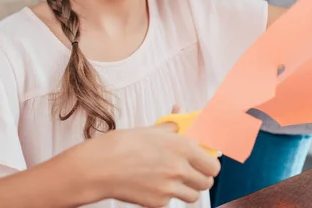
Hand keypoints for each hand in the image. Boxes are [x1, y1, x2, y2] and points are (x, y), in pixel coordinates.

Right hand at [83, 124, 219, 206]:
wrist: (99, 166)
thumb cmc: (122, 144)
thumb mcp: (151, 130)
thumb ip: (172, 126)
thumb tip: (181, 113)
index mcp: (182, 147)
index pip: (213, 164)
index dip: (210, 164)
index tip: (205, 162)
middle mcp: (179, 168)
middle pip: (207, 182)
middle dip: (201, 178)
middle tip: (192, 173)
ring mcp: (169, 188)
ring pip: (193, 196)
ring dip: (187, 189)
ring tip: (172, 180)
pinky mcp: (158, 203)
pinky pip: (171, 202)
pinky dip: (166, 196)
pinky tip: (152, 184)